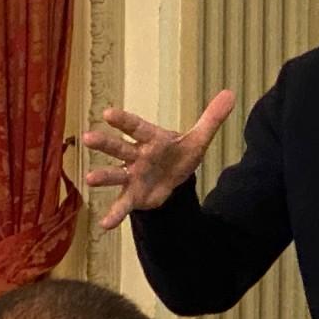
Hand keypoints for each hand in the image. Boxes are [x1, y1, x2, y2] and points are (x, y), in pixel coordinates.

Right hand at [82, 90, 235, 229]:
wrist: (175, 179)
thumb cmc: (179, 154)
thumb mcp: (198, 139)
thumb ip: (212, 118)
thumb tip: (230, 94)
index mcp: (152, 139)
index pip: (137, 127)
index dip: (124, 121)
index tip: (108, 113)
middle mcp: (137, 155)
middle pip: (120, 148)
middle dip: (105, 143)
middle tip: (87, 137)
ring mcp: (132, 176)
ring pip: (116, 174)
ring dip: (104, 176)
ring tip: (90, 179)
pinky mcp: (134, 195)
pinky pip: (122, 205)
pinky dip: (114, 214)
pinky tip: (104, 224)